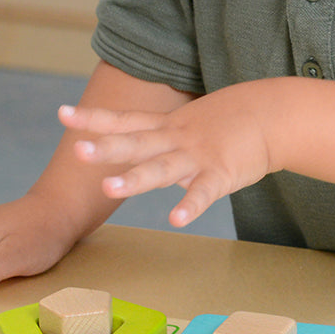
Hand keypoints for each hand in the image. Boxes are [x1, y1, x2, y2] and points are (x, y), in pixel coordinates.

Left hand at [59, 81, 279, 226]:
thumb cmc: (234, 121)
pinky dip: (190, 205)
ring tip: (109, 187)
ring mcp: (197, 156)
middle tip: (77, 151)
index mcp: (168, 127)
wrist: (274, 115)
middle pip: (137, 143)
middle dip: (106, 147)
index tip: (61, 114)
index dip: (94, 119)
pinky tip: (176, 219)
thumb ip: (166, 144)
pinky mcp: (221, 173)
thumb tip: (147, 162)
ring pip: (162, 167)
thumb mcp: (192, 125)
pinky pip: (203, 192)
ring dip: (135, 178)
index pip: (125, 120)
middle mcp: (176, 139)